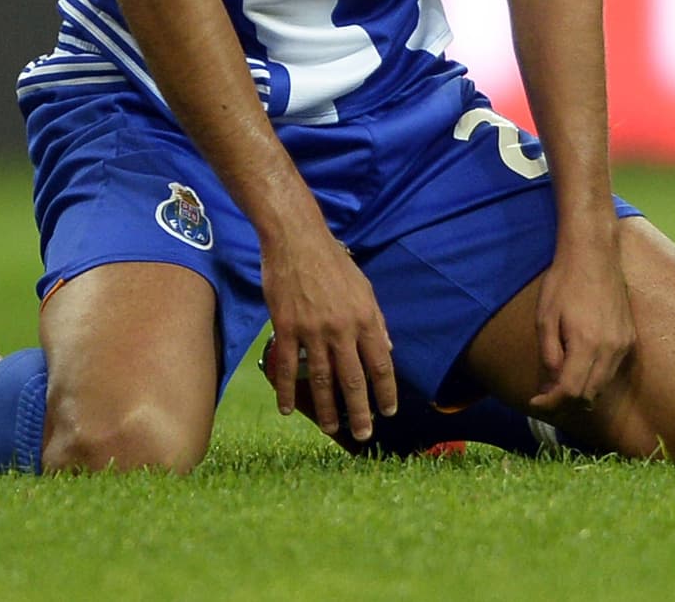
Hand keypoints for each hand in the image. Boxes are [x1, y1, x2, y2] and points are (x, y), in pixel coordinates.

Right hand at [260, 224, 396, 441]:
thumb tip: (388, 350)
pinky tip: (289, 410)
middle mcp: (342, 329)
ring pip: (322, 380)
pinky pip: (289, 368)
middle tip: (363, 434)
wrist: (297, 239)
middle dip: (360, 412)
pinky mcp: (286, 328)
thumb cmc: (332, 261)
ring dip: (327, 410)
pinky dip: (288, 392)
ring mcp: (313, 330)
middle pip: (353, 381)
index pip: (380, 364)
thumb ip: (376, 320)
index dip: (385, 392)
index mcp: (365, 318)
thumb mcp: (364, 286)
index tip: (388, 412)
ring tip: (330, 429)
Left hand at [528, 238, 635, 413]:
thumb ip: (549, 354)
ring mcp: (624, 344)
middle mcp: (611, 349)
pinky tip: (580, 366)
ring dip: (582, 392)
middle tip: (545, 395)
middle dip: (566, 402)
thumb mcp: (545, 317)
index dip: (552, 403)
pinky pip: (613, 370)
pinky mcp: (630, 338)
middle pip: (590, 395)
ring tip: (559, 383)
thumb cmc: (564, 281)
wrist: (593, 254)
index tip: (535, 402)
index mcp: (587, 343)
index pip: (572, 391)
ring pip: (603, 386)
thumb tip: (550, 386)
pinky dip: (595, 377)